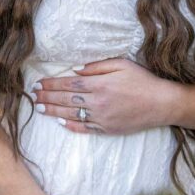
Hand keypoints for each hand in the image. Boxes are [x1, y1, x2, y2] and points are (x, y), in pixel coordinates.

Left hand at [32, 57, 172, 134]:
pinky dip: (71, 126)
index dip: (51, 84)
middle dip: (47, 97)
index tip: (38, 83)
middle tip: (32, 96)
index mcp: (99, 84)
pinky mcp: (107, 129)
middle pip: (66, 99)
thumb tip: (75, 69)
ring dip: (53, 111)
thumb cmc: (143, 80)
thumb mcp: (121, 65)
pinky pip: (84, 128)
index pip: (68, 83)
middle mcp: (97, 102)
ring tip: (40, 109)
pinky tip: (60, 123)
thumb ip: (97, 66)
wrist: (162, 104)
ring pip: (71, 114)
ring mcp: (101, 118)